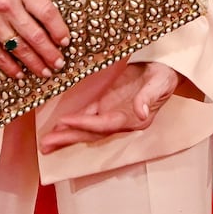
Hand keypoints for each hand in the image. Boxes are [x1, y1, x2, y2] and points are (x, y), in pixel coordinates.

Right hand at [0, 0, 69, 79]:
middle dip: (51, 52)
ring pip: (19, 49)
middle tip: (59, 63)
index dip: (59, 29)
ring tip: (45, 71)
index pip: (47, 12)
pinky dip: (10, 67)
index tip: (65, 41)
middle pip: (36, 35)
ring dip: (35, 63)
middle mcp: (6, 5)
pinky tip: (19, 74)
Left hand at [39, 61, 179, 153]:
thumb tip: (142, 112)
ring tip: (46, 143)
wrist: (166, 68)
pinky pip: (87, 115)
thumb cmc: (165, 75)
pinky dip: (73, 121)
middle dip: (69, 138)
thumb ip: (150, 97)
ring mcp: (113, 113)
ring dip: (66, 135)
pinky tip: (58, 126)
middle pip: (92, 133)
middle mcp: (121, 120)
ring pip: (86, 128)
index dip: (85, 124)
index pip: (106, 124)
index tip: (66, 122)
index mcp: (134, 119)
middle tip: (46, 145)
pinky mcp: (107, 103)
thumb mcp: (160, 82)